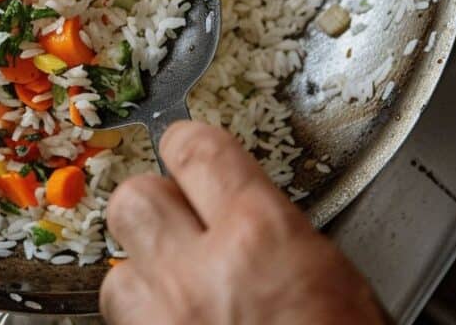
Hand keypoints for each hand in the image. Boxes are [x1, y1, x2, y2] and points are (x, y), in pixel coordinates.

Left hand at [100, 122, 383, 324]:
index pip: (199, 152)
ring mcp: (162, 324)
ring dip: (142, 283)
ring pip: (116, 273)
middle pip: (135, 199)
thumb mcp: (339, 290)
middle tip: (178, 229)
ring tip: (179, 304)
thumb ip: (282, 244)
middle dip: (154, 211)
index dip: (187, 148)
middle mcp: (200, 274)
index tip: (186, 151)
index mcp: (264, 240)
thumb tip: (252, 222)